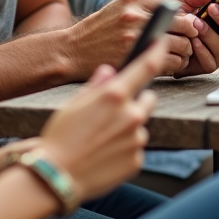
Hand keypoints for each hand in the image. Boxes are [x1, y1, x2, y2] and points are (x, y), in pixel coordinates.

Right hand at [38, 41, 167, 202]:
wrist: (56, 177)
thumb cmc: (60, 136)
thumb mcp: (74, 104)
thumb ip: (97, 85)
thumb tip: (109, 72)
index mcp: (115, 95)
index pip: (146, 66)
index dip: (157, 50)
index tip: (162, 42)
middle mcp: (132, 115)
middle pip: (148, 98)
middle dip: (136, 100)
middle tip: (114, 110)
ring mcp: (136, 139)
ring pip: (140, 125)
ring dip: (128, 127)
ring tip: (101, 137)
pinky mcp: (137, 160)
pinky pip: (135, 148)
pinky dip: (124, 148)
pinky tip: (104, 153)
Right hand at [68, 0, 197, 76]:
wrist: (74, 50)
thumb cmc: (101, 30)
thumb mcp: (121, 8)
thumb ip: (148, 8)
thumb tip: (185, 15)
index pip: (178, 5)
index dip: (189, 18)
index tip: (190, 27)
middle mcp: (136, 14)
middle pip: (185, 25)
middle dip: (190, 36)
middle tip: (187, 43)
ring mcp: (135, 36)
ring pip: (181, 46)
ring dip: (184, 53)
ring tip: (178, 55)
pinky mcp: (134, 57)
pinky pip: (170, 63)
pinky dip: (175, 66)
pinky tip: (168, 65)